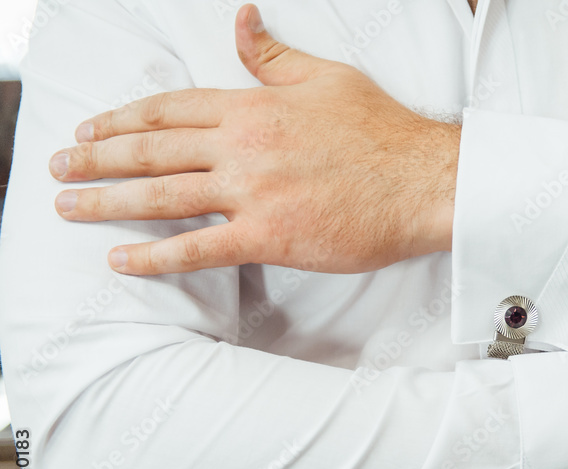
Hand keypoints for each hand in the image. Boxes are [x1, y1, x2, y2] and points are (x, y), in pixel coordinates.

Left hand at [49, 4, 458, 275]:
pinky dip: (155, 257)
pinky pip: (198, 249)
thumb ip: (272, 56)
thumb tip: (240, 21)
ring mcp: (252, 193)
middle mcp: (242, 147)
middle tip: (58, 165)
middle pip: (151, 151)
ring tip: (67, 206)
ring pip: (162, 196)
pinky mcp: (269, 237)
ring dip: (106, 202)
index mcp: (252, 106)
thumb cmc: (382, 132)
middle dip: (95, 158)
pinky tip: (121, 261)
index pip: (169, 110)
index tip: (92, 128)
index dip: (123, 119)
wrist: (423, 182)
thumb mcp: (326, 78)